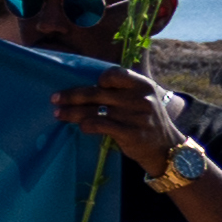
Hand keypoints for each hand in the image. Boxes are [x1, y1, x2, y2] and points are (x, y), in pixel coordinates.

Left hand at [52, 73, 191, 175]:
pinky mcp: (131, 133)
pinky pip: (100, 125)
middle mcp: (140, 98)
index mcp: (142, 85)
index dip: (99, 79)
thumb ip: (122, 90)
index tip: (88, 86)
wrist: (166, 147)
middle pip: (97, 93)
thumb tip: (85, 84)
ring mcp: (136, 116)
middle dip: (72, 96)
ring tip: (58, 114)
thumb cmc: (146, 120)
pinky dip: (86, 125)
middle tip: (54, 99)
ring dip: (71, 112)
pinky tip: (79, 126)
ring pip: (94, 110)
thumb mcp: (142, 98)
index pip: (115, 74)